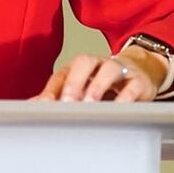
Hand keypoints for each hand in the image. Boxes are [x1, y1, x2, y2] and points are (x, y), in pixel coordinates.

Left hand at [30, 52, 159, 102]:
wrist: (141, 72)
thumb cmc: (105, 83)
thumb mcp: (82, 88)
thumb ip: (58, 97)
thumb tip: (32, 106)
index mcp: (79, 66)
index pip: (62, 74)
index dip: (52, 89)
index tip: (44, 106)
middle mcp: (98, 64)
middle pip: (84, 63)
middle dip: (74, 82)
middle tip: (67, 102)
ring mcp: (119, 70)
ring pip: (108, 70)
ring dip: (97, 87)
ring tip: (90, 104)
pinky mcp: (138, 81)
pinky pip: (132, 87)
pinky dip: (124, 98)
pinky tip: (117, 109)